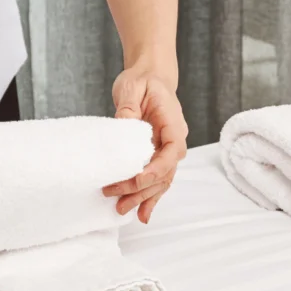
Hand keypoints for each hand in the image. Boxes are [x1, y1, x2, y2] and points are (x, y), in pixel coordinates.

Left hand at [101, 67, 187, 223]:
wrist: (150, 76)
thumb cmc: (143, 80)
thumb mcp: (132, 87)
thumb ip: (128, 108)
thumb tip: (122, 128)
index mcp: (173, 124)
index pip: (172, 152)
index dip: (156, 169)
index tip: (137, 179)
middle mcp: (174, 140)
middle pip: (164, 172)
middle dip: (142, 190)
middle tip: (116, 199)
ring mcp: (166, 149)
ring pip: (161, 180)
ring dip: (144, 198)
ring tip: (122, 211)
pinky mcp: (156, 154)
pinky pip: (156, 179)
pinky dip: (149, 197)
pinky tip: (142, 214)